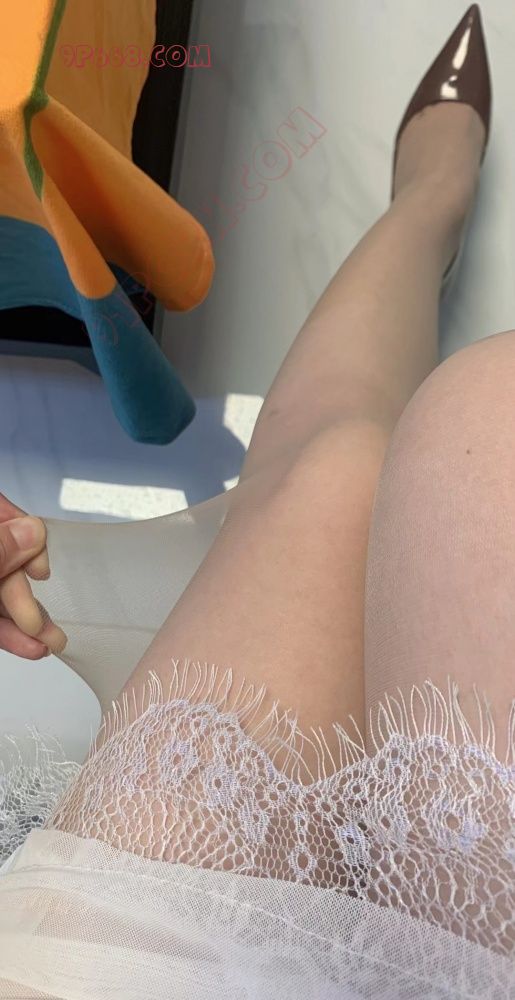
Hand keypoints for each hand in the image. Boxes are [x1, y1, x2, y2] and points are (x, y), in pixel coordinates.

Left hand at [0, 493, 66, 658]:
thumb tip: (31, 533)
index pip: (2, 512)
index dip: (25, 535)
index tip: (38, 568)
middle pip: (7, 560)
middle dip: (26, 597)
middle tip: (39, 624)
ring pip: (1, 593)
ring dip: (25, 621)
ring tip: (48, 643)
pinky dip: (7, 632)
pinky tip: (29, 646)